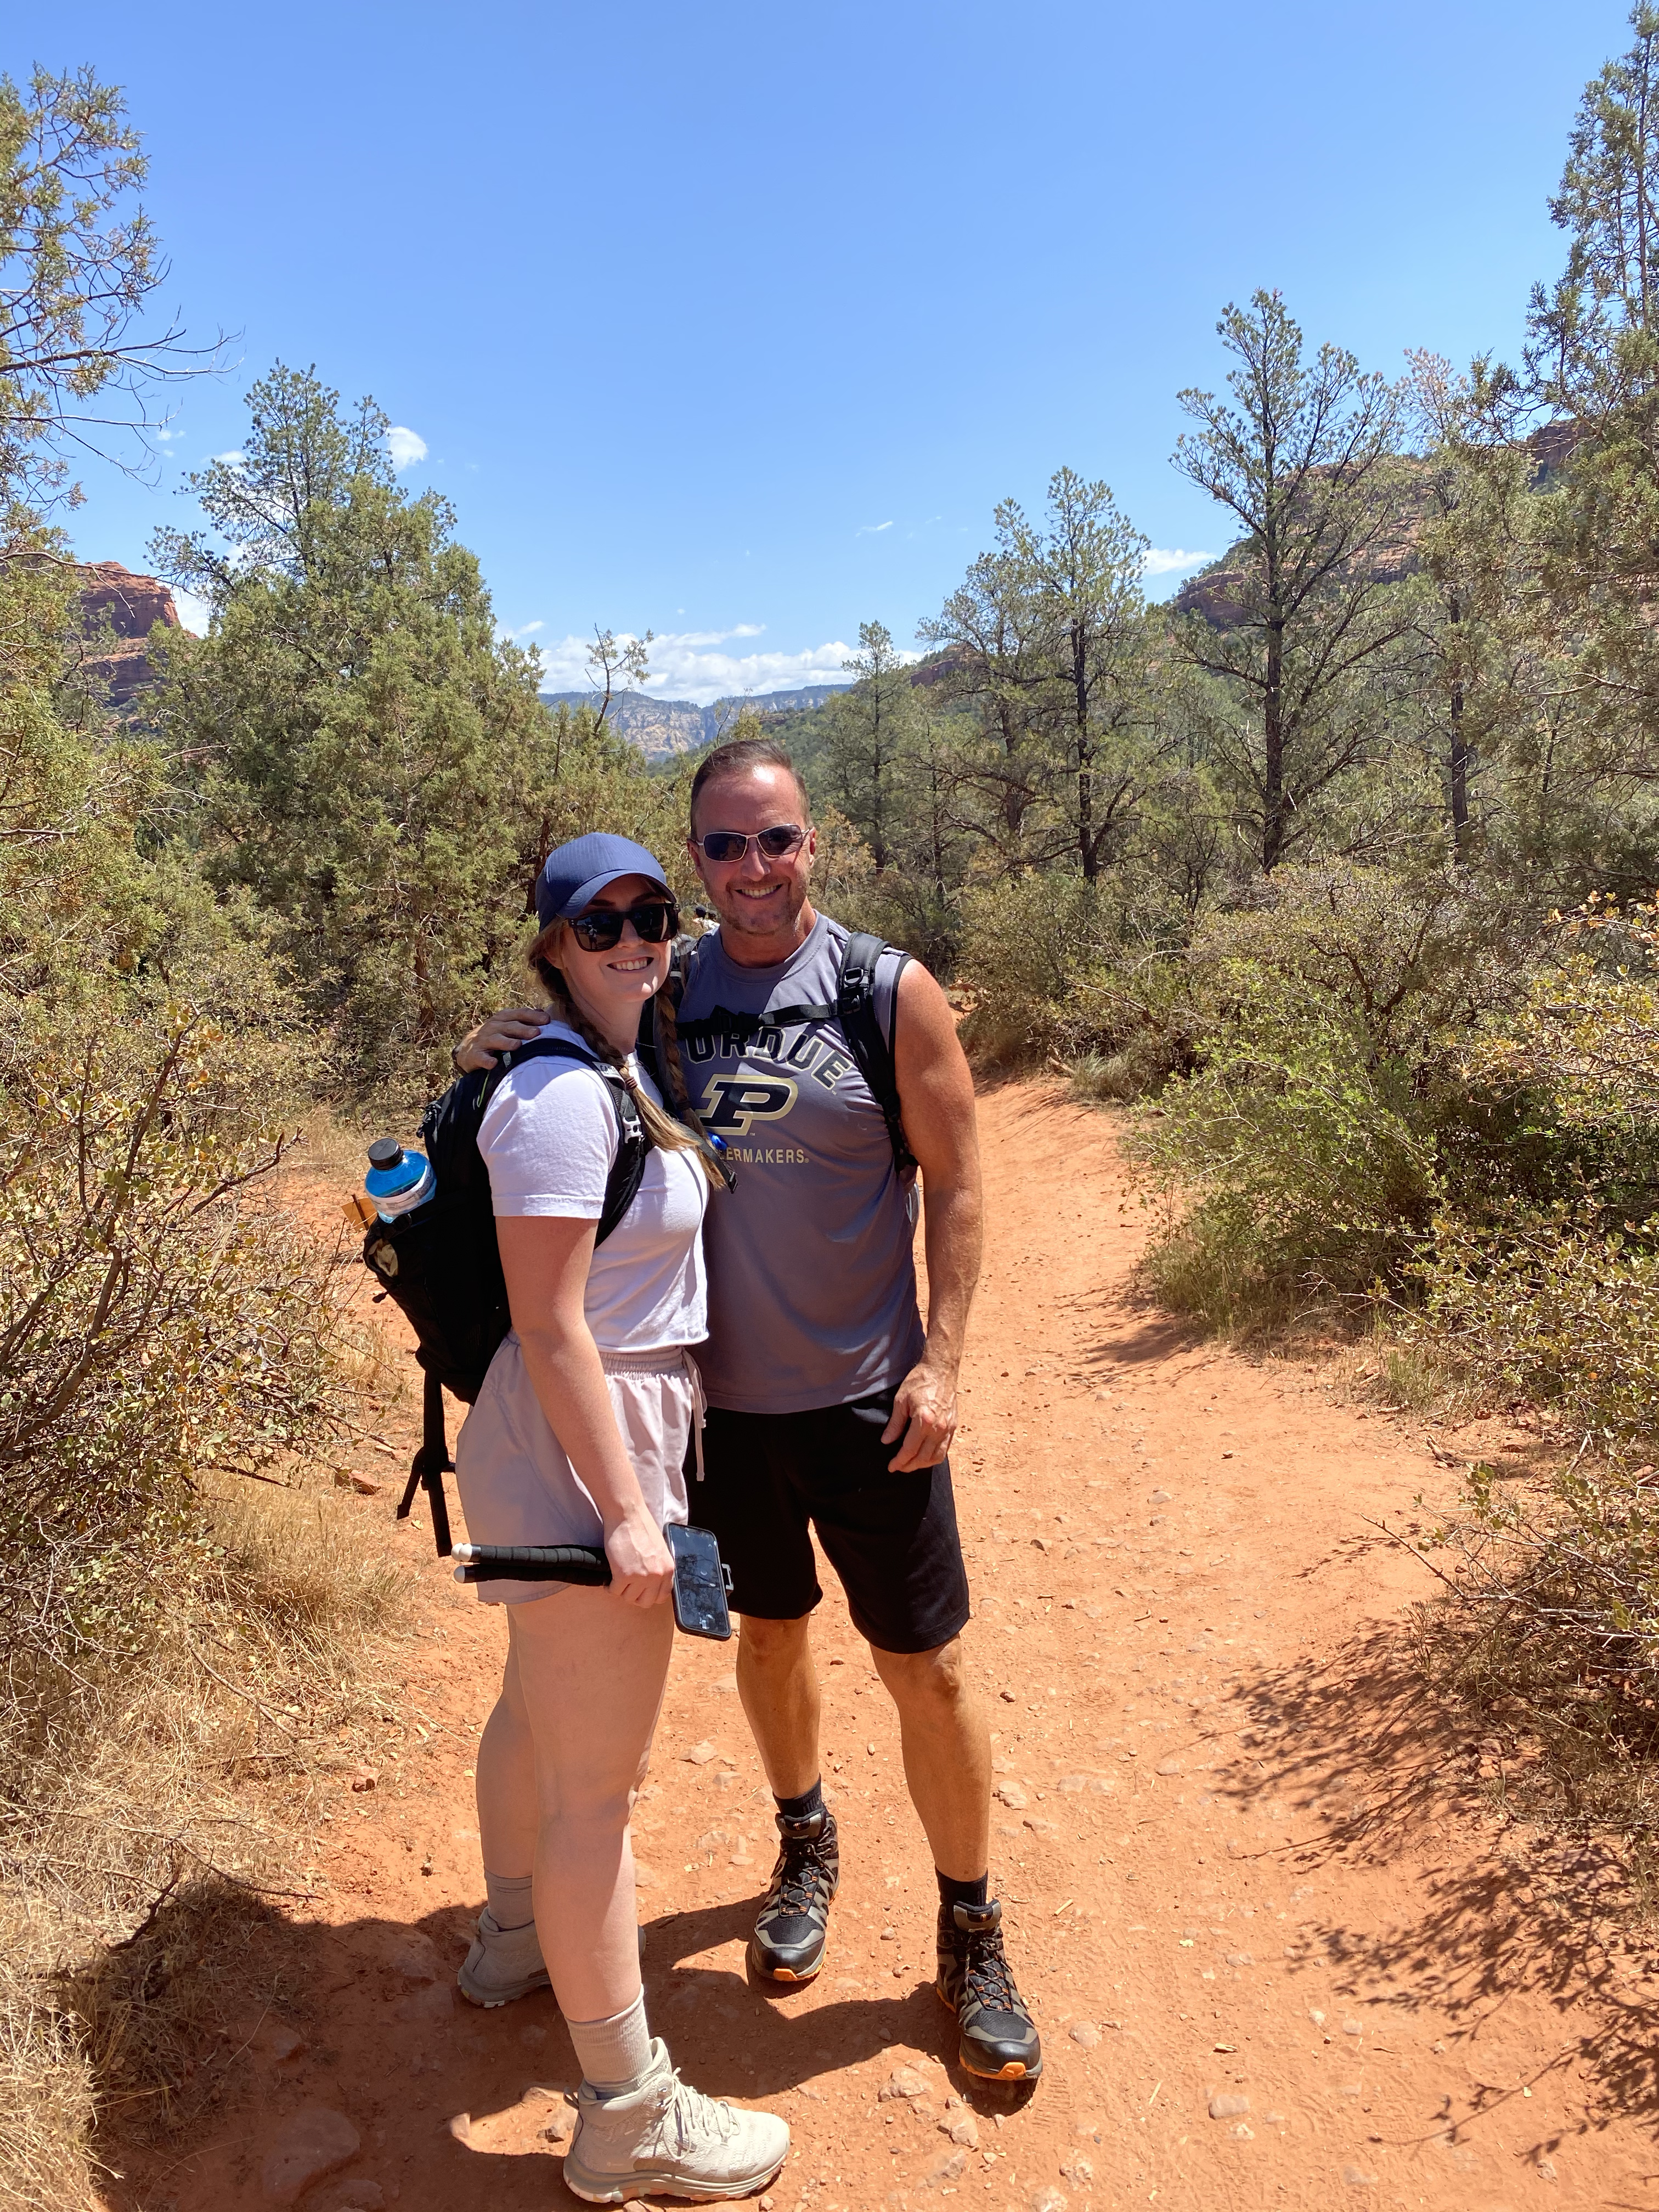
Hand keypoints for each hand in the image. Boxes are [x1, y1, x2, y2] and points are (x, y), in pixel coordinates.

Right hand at [455, 1006, 545, 1072]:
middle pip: (509, 1027)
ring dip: (506, 1043)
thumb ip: (523, 1019)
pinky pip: (481, 1058)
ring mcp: (483, 1041)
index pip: (519, 1014)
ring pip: (496, 1040)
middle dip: (523, 1029)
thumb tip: (544, 1013)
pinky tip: (494, 1063)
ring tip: (517, 1045)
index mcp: (502, 1018)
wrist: (467, 1049)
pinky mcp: (475, 1055)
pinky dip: (487, 1060)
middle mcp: (492, 1027)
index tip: (547, 1020)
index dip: (532, 1016)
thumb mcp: (506, 1025)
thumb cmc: (493, 1036)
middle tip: (537, 1032)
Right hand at [604, 1509, 675, 1607]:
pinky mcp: (624, 1575)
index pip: (661, 1596)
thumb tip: (651, 1583)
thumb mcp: (659, 1550)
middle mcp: (657, 1575)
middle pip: (645, 1602)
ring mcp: (641, 1577)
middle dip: (634, 1596)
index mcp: (668, 1569)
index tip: (640, 1591)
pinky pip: (615, 1591)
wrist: (627, 1515)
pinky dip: (610, 1587)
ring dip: (621, 1591)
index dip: (648, 1595)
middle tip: (627, 1587)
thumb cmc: (641, 1527)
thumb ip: (658, 1567)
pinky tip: (609, 1580)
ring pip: (629, 1598)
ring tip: (617, 1581)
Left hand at [882, 1357, 958, 1471]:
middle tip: (898, 1467)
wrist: (941, 1369)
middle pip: (923, 1457)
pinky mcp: (953, 1426)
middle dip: (909, 1466)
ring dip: (922, 1465)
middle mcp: (939, 1427)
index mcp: (924, 1420)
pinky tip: (925, 1457)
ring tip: (910, 1465)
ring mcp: (948, 1428)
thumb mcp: (901, 1400)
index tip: (891, 1466)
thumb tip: (886, 1441)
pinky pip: (945, 1449)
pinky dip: (935, 1457)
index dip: (899, 1460)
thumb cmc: (919, 1381)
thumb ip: (895, 1423)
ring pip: (936, 1457)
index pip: (910, 1449)